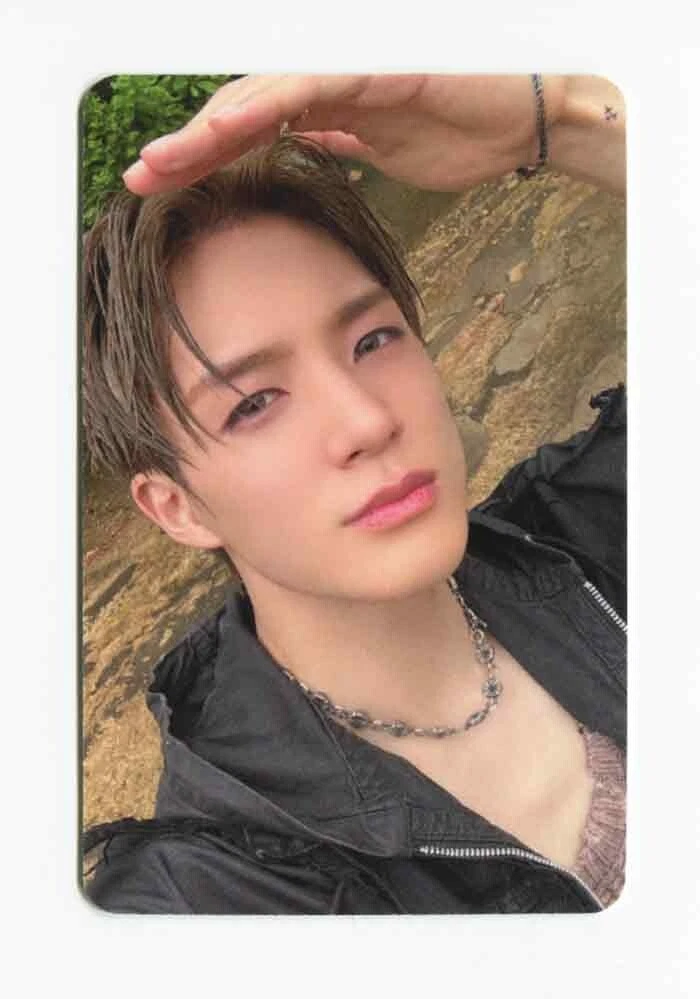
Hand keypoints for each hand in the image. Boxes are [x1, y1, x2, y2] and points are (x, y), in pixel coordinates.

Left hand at [123, 74, 568, 195]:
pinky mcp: (375, 70)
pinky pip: (310, 86)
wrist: (522, 122)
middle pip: (242, 109)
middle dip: (189, 145)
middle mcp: (327, 79)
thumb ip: (337, 139)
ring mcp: (348, 69)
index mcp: (325, 101)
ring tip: (165, 160)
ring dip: (210, 128)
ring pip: (262, 94)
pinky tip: (228, 128)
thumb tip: (301, 144)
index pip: (251, 126)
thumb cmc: (461, 132)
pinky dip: (267, 106)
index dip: (204, 152)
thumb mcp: (381, 149)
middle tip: (142, 176)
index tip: (164, 182)